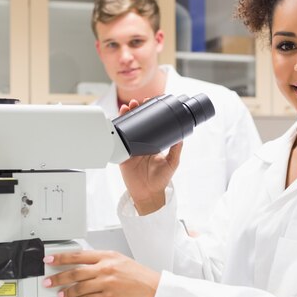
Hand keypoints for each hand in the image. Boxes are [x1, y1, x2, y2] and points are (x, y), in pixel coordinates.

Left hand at [43, 250, 159, 296]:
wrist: (154, 289)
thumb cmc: (139, 276)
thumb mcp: (120, 261)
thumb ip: (102, 261)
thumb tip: (83, 265)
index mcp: (107, 256)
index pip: (78, 255)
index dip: (61, 258)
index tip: (49, 259)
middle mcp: (106, 267)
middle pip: (75, 272)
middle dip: (58, 277)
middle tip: (48, 281)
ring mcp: (107, 282)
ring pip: (80, 287)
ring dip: (67, 292)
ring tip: (60, 295)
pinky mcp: (110, 296)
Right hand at [119, 99, 182, 214]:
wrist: (148, 193)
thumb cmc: (160, 180)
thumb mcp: (172, 162)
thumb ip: (176, 150)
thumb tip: (181, 137)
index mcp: (152, 143)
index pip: (150, 123)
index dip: (148, 112)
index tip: (149, 103)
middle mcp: (141, 143)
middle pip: (136, 122)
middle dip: (135, 111)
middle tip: (136, 102)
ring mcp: (130, 148)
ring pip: (126, 128)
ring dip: (125, 116)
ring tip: (126, 107)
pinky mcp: (122, 155)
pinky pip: (117, 141)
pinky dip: (116, 131)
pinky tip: (116, 122)